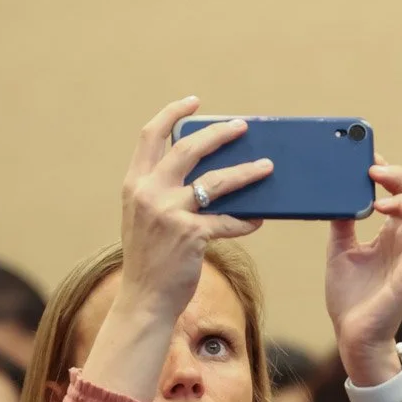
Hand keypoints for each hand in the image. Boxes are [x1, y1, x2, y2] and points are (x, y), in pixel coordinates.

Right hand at [116, 97, 272, 324]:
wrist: (144, 300)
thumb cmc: (149, 261)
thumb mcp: (143, 219)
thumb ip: (160, 192)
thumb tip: (200, 174)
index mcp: (134, 184)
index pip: (150, 135)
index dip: (172, 113)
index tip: (193, 101)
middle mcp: (149, 193)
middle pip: (188, 148)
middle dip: (218, 133)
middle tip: (242, 126)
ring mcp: (169, 213)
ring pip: (216, 182)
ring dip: (246, 172)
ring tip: (267, 166)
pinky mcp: (190, 236)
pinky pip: (227, 222)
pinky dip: (245, 221)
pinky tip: (258, 220)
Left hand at [325, 163, 401, 386]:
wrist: (352, 336)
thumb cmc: (350, 299)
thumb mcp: (340, 251)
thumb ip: (343, 223)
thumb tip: (337, 194)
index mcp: (393, 235)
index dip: (391, 173)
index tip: (367, 158)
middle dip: (401, 176)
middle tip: (373, 168)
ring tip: (378, 191)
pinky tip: (389, 208)